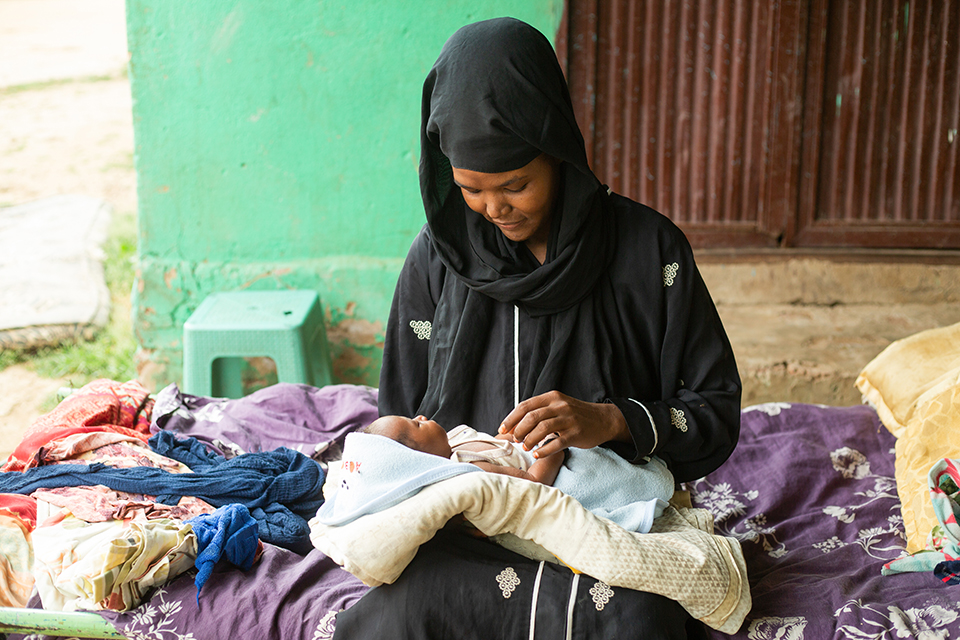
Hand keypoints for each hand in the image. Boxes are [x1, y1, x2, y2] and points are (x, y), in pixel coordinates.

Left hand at [498, 391, 629, 458]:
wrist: (603, 419)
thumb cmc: (576, 415)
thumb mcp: (558, 406)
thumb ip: (540, 411)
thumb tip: (514, 424)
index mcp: (552, 398)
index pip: (525, 406)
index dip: (511, 418)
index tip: (502, 430)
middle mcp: (560, 406)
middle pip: (532, 416)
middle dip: (519, 430)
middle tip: (514, 440)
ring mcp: (569, 419)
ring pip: (543, 428)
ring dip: (530, 439)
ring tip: (525, 447)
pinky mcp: (576, 433)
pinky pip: (557, 442)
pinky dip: (544, 450)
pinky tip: (538, 455)